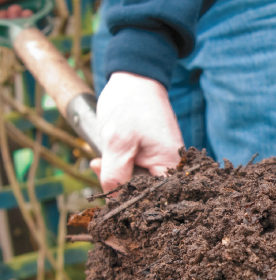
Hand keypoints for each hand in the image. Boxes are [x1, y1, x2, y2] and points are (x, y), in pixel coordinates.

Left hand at [90, 72, 183, 192]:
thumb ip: (115, 175)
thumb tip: (113, 201)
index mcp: (172, 166)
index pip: (152, 199)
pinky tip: (106, 155)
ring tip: (101, 157)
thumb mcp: (117, 142)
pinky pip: (135, 171)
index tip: (107, 186)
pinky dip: (118, 166)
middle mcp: (172, 168)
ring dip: (116, 174)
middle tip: (99, 165)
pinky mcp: (152, 157)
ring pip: (136, 183)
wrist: (134, 78)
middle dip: (118, 184)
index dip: (128, 200)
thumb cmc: (130, 105)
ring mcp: (162, 162)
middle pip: (144, 193)